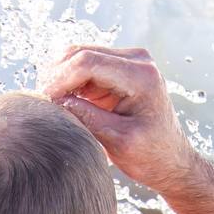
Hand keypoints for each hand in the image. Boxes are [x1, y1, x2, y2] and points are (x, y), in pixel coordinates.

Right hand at [41, 45, 203, 197]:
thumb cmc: (151, 155)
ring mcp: (128, 61)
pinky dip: (68, 81)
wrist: (170, 160)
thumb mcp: (117, 141)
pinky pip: (83, 65)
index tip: (45, 102)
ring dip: (60, 77)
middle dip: (56, 77)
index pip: (88, 62)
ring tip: (52, 105)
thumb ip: (87, 118)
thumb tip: (55, 100)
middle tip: (43, 104)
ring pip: (77, 55)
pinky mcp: (118, 68)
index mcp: (142, 76)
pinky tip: (63, 102)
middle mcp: (137, 60)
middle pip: (80, 53)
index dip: (60, 79)